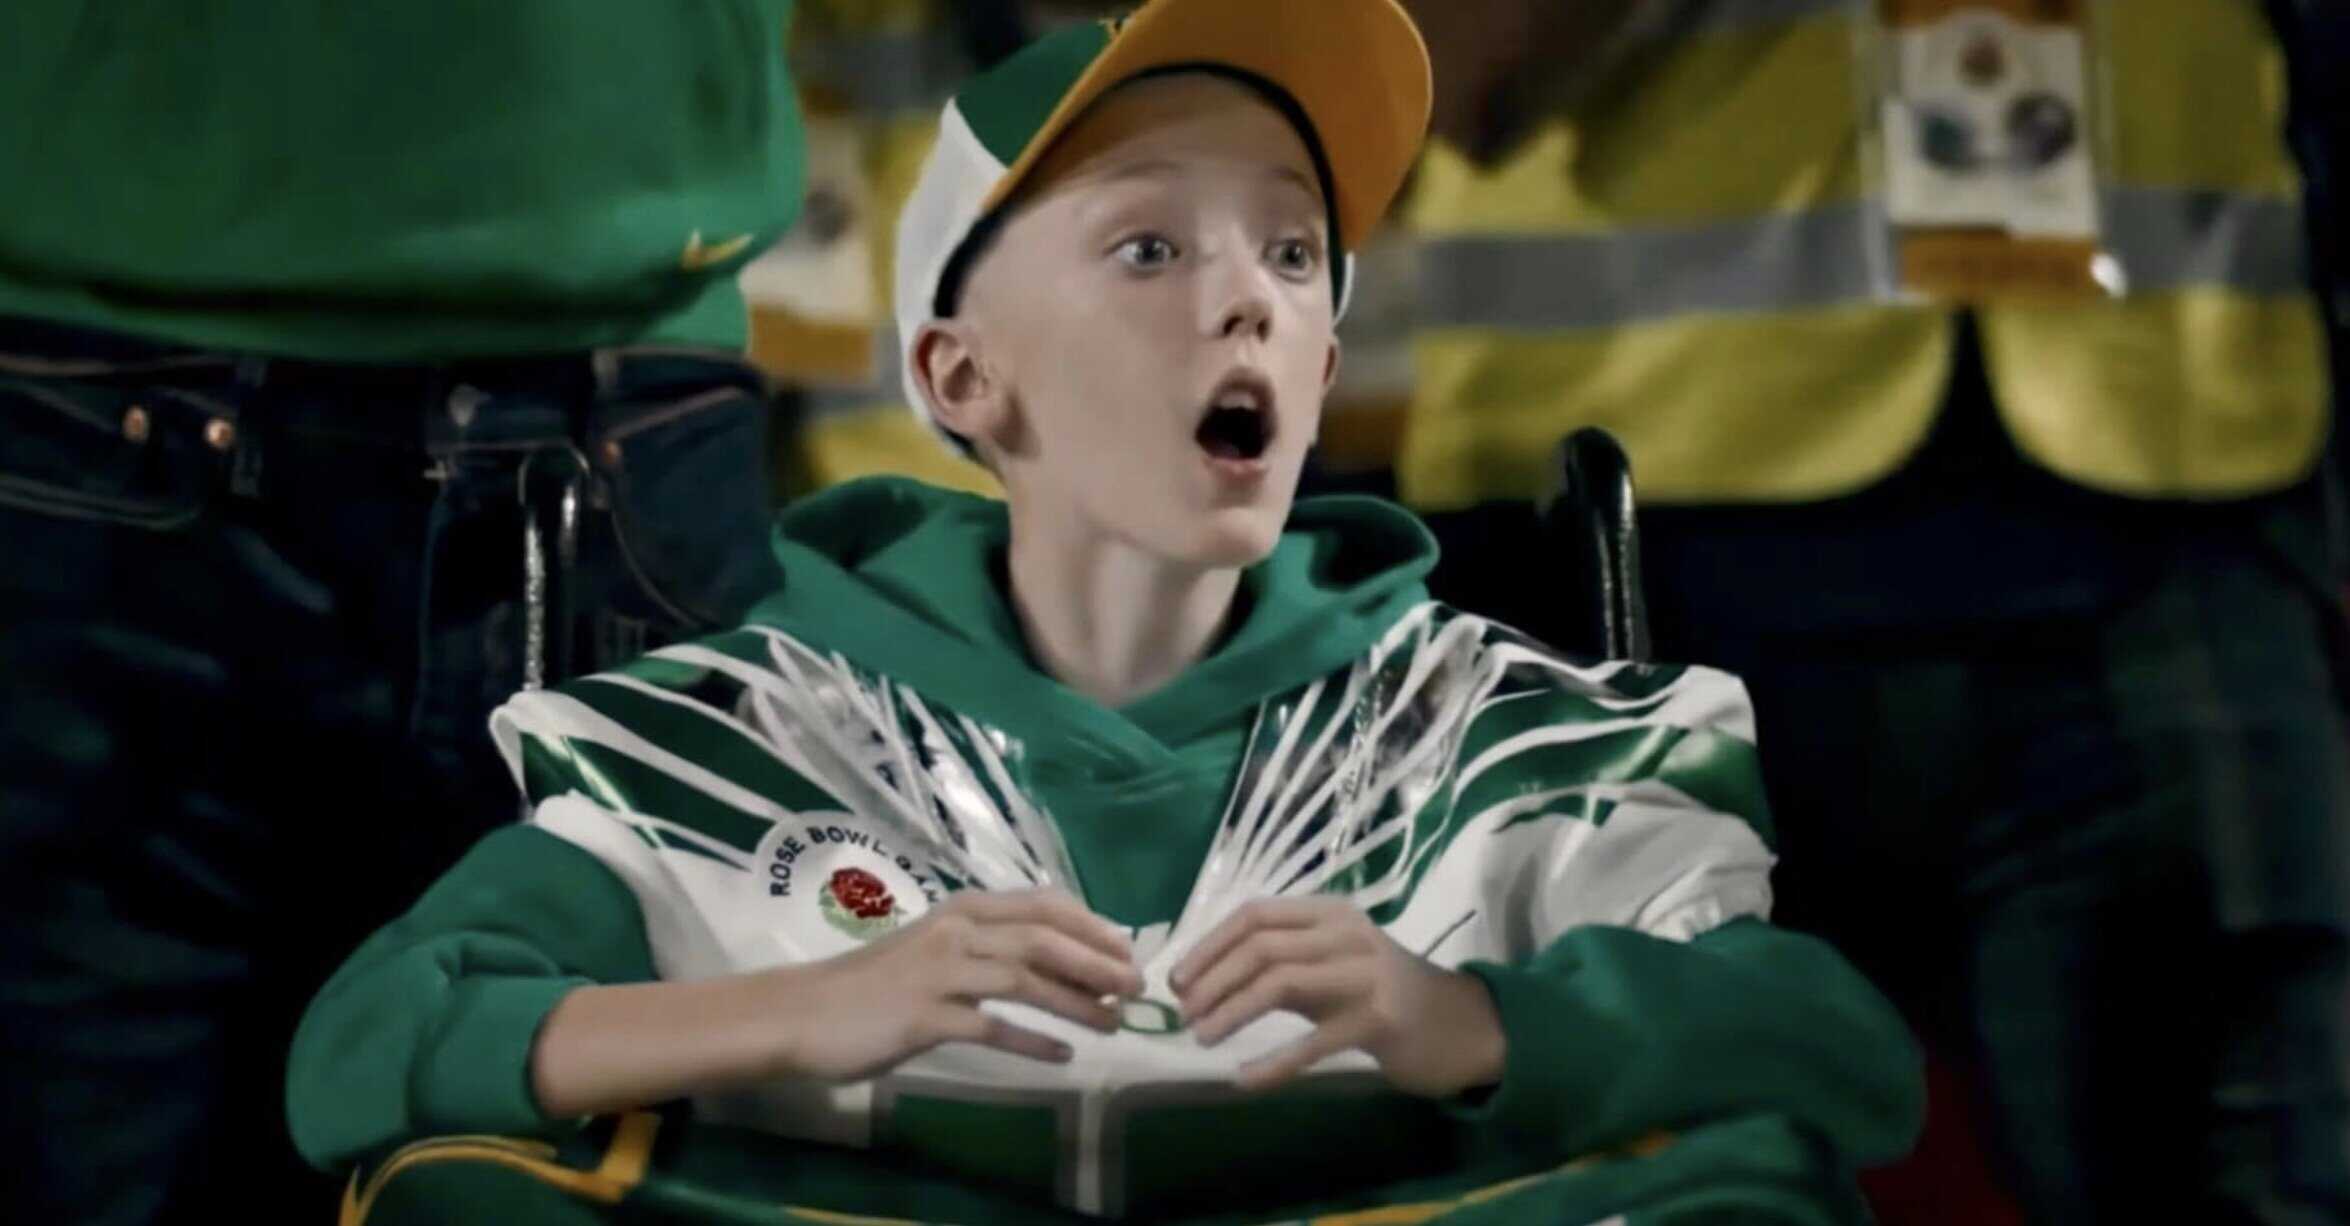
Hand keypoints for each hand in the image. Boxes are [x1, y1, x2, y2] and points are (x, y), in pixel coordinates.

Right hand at [775, 888, 1143, 1083]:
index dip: (1091, 925)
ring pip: (1024, 978)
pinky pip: (991, 1027)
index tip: (1126, 949)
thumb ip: (988, 945)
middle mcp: (956, 932)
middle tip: (1136, 987)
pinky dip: (1033, 1041)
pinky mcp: (924, 1017)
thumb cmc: (875, 982)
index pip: (1043, 904)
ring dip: (1076, 1001)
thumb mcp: (937, 948)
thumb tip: (1057, 956)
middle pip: (1042, 937)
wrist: (805, 1012)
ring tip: (1114, 1023)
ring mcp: (939, 973)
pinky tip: (1064, 1055)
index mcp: (963, 910)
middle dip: (1097, 961)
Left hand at [1170, 898, 1505, 1096]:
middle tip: (1186, 1015)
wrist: (1457, 1024)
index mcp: (1328, 913)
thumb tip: (1201, 980)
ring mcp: (1365, 974)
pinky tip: (1244, 1080)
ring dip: (1232, 1011)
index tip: (1179, 980)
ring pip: (1280, 982)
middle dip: (1214, 979)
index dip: (1209, 945)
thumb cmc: (1379, 992)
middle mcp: (1346, 934)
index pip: (1255, 914)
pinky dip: (1274, 1063)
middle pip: (1262, 946)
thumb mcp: (1328, 962)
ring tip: (1202, 1038)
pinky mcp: (1378, 1020)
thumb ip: (1278, 960)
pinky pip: (1314, 1041)